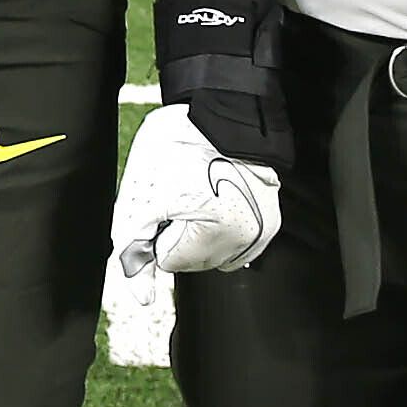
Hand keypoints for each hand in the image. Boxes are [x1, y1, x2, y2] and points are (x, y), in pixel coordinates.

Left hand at [106, 100, 278, 285]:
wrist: (221, 108)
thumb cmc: (182, 142)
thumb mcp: (141, 196)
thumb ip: (135, 248)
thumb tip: (141, 297)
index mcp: (223, 232)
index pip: (170, 260)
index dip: (159, 228)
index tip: (165, 199)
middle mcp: (252, 236)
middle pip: (195, 260)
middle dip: (181, 231)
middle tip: (182, 192)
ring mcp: (265, 228)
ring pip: (216, 254)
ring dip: (201, 231)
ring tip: (201, 193)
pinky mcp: (271, 218)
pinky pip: (237, 242)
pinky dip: (221, 226)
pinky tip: (216, 198)